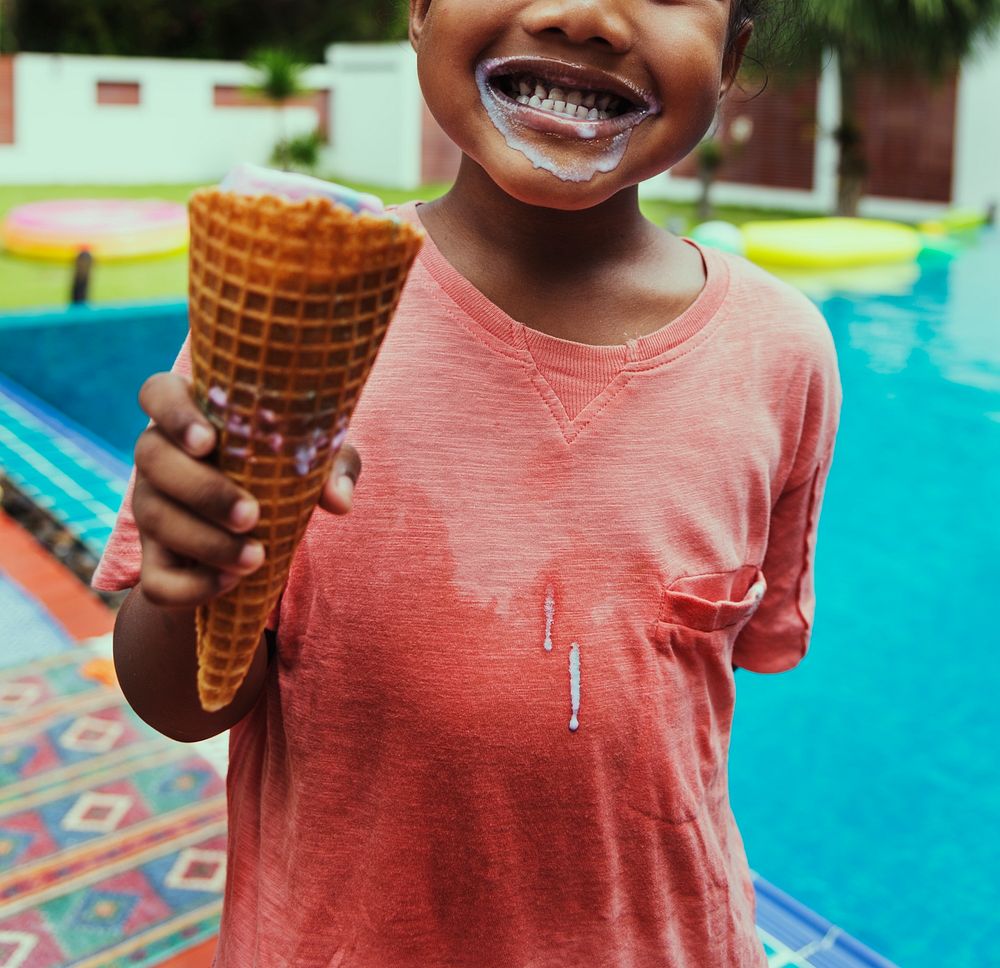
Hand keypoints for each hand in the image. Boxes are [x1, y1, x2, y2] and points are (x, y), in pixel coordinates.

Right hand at [132, 372, 361, 608]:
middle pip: (151, 457)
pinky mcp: (156, 560)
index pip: (158, 393)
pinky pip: (156, 580)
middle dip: (203, 490)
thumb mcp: (315, 462)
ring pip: (153, 518)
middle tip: (251, 516)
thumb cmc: (284, 475)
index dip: (175, 413)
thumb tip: (339, 499)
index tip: (207, 441)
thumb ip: (332, 466)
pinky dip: (192, 588)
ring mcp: (150, 507)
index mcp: (193, 417)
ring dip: (206, 542)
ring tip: (256, 558)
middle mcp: (159, 456)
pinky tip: (231, 583)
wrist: (261, 539)